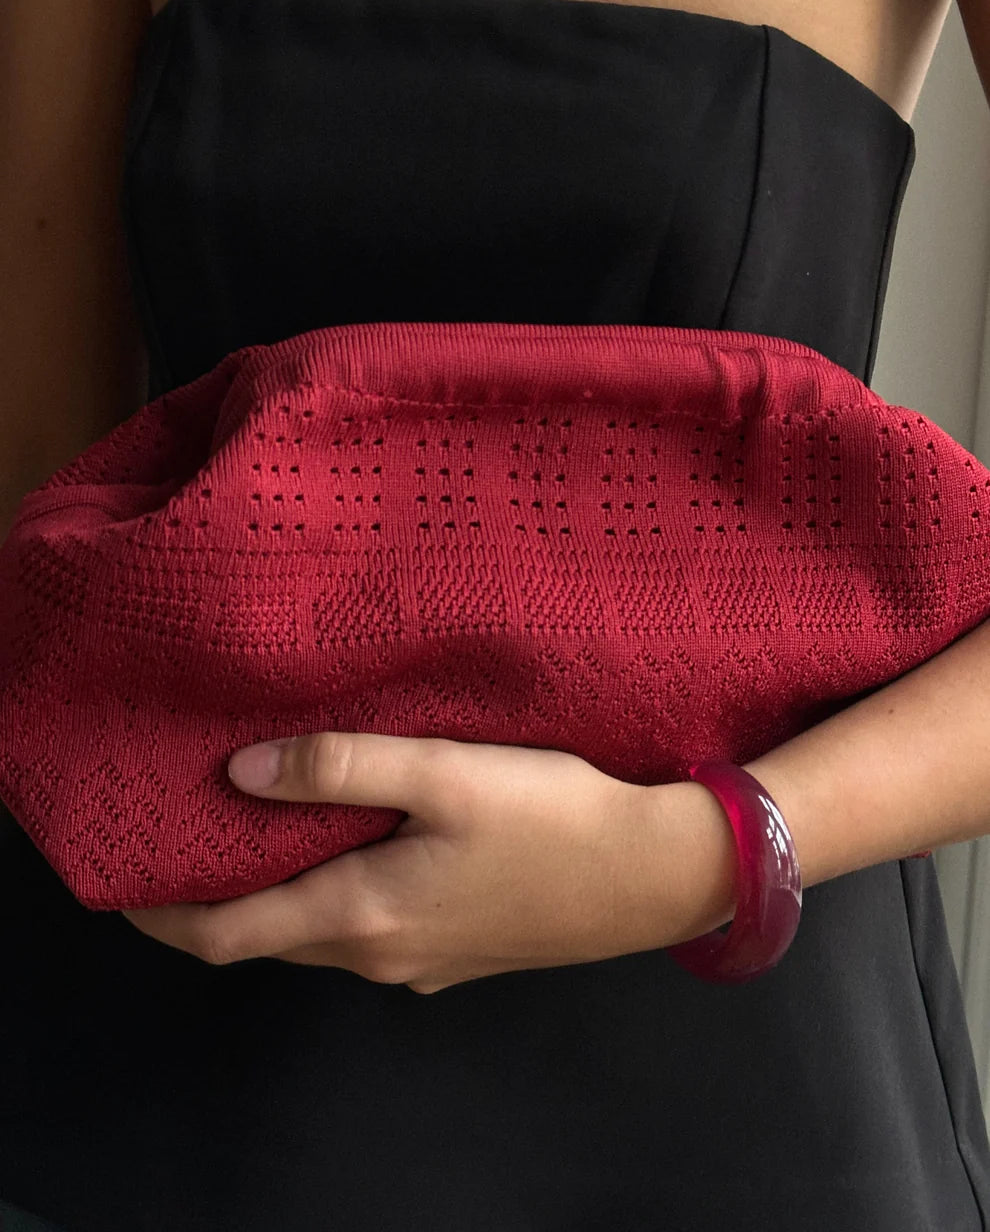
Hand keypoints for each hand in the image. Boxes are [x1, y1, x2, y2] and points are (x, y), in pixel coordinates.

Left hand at [121, 731, 687, 993]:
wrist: (654, 876)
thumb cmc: (552, 820)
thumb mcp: (443, 775)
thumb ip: (339, 768)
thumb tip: (239, 774)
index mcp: (362, 913)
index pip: (224, 934)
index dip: (160, 913)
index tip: (120, 877)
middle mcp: (379, 954)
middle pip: (267, 936)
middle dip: (212, 897)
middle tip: (183, 831)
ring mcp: (420, 963)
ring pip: (318, 933)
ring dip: (275, 893)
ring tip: (259, 826)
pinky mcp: (456, 953)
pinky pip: (366, 931)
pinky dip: (331, 896)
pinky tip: (352, 845)